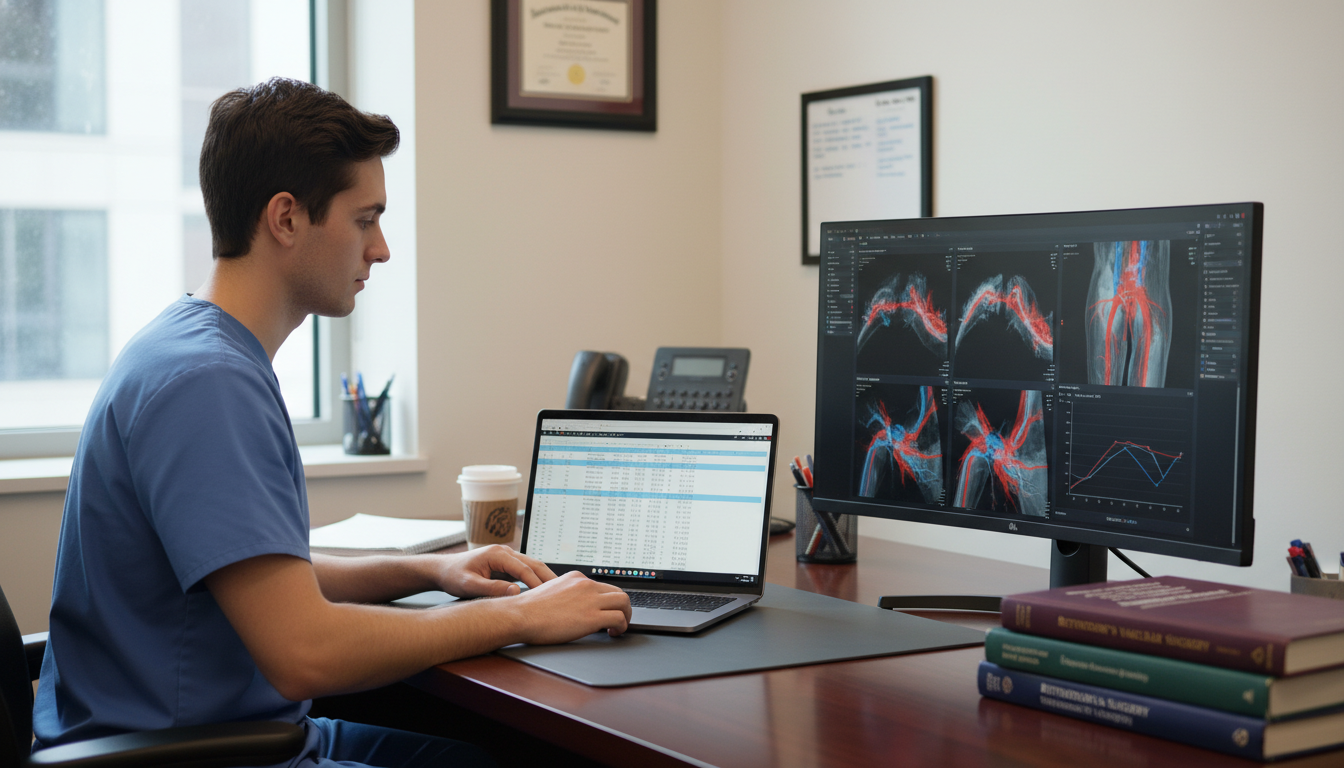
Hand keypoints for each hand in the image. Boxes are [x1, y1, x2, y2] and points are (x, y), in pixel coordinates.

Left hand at [430, 545, 555, 597]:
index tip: (548, 596)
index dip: (536, 582)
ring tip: (559, 592)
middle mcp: (505, 552)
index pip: (524, 568)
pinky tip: (545, 592)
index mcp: (498, 554)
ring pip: (532, 566)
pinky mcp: (507, 566)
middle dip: (548, 578)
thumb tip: (515, 592)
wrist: (443, 570)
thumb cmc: (454, 576)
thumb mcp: (469, 585)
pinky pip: (526, 572)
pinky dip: (537, 580)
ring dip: (545, 578)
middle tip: (563, 592)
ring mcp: (507, 558)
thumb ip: (492, 588)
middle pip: (533, 564)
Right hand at [512, 570, 631, 641]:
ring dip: (626, 616)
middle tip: (618, 620)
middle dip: (622, 607)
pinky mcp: (591, 616)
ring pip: (624, 602)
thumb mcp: (552, 591)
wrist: (521, 615)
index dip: (608, 601)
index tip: (607, 610)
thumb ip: (568, 594)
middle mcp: (586, 585)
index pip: (603, 586)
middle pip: (618, 592)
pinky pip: (619, 618)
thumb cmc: (530, 609)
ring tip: (619, 627)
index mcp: (576, 578)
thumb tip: (576, 605)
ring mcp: (590, 599)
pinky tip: (613, 633)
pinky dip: (622, 627)